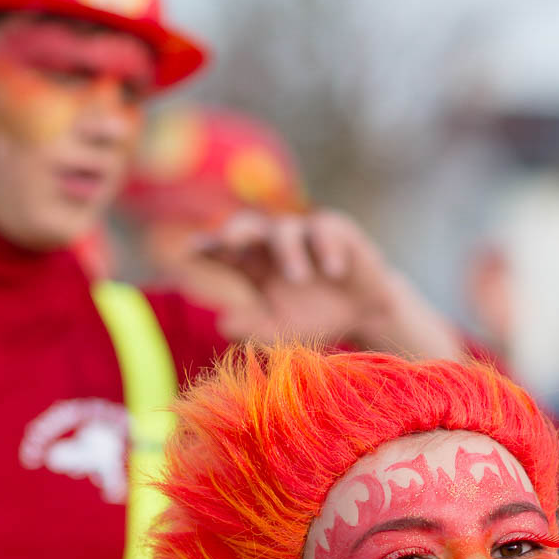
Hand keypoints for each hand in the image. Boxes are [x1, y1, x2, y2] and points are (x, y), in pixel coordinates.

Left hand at [196, 210, 462, 359]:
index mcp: (251, 265)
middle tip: (230, 241)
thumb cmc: (314, 321)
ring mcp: (303, 234)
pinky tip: (333, 271)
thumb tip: (223, 321)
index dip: (209, 247)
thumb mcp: (282, 331)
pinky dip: (326, 248)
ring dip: (288, 252)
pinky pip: (325, 229)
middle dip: (236, 230)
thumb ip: (253, 328)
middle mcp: (271, 245)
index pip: (223, 251)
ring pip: (285, 229)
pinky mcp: (335, 230)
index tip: (194, 250)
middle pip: (247, 227)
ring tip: (298, 279)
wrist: (364, 317)